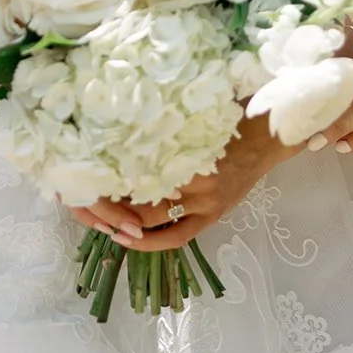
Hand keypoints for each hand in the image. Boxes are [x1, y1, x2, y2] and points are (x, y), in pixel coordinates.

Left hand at [65, 114, 289, 250]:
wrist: (268, 133)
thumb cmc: (229, 111)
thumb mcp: (193, 111)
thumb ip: (163, 123)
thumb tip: (118, 121)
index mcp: (186, 146)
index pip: (136, 164)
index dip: (108, 169)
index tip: (85, 164)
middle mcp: (193, 178)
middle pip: (139, 194)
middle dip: (110, 197)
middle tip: (83, 192)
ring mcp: (204, 202)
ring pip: (153, 218)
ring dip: (125, 218)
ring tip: (99, 213)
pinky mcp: (212, 215)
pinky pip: (178, 236)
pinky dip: (152, 242)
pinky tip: (129, 239)